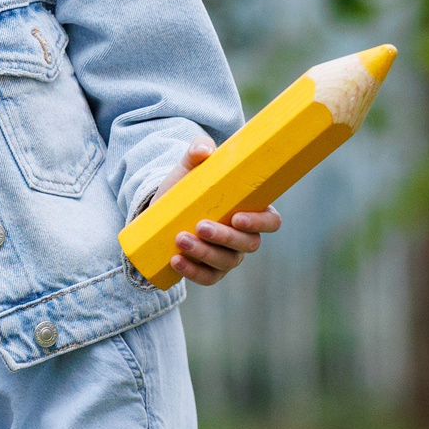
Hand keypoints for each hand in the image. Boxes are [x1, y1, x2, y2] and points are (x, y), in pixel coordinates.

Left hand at [149, 142, 280, 285]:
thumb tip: (204, 150)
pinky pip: (208, 278)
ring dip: (203, 253)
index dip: (259, 222)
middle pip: (248, 244)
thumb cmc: (184, 188)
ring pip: (226, 262)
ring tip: (180, 240)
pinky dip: (192, 271)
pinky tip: (176, 261)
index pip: (271, 221)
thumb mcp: (188, 168)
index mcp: (249, 210)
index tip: (237, 217)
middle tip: (200, 226)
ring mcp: (227, 256)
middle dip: (224, 237)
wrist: (158, 212)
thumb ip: (197, 152)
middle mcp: (244, 237)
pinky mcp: (208, 270)